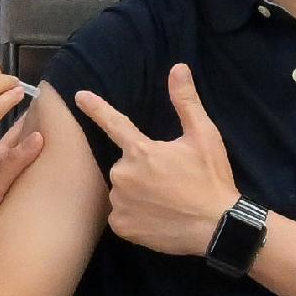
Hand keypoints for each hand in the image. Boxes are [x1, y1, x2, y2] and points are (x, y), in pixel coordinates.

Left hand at [69, 66, 242, 257]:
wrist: (217, 228)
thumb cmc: (210, 180)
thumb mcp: (204, 136)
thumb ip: (186, 102)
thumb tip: (177, 68)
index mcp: (141, 151)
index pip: (113, 123)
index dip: (95, 108)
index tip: (79, 96)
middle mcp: (123, 175)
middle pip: (125, 165)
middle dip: (142, 170)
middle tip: (169, 181)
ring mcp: (121, 203)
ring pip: (123, 191)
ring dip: (137, 193)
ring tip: (165, 202)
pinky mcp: (122, 227)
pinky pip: (122, 215)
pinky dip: (135, 216)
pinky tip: (156, 218)